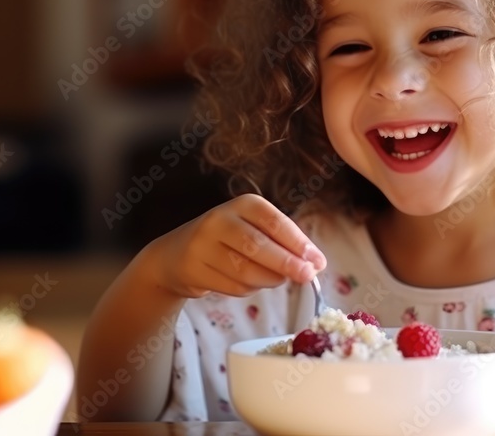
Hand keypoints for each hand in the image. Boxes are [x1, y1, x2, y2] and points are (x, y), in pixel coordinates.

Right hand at [143, 193, 326, 298]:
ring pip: (246, 270)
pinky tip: (248, 283)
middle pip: (258, 246)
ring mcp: (203, 245)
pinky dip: (249, 290)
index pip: (274, 222)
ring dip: (269, 280)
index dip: (298, 243)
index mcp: (243, 204)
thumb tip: (317, 263)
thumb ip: (285, 243)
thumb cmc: (229, 241)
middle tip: (307, 276)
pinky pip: (233, 287)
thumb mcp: (255, 230)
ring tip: (276, 279)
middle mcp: (220, 219)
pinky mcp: (194, 270)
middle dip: (287, 264)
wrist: (176, 255)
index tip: (318, 261)